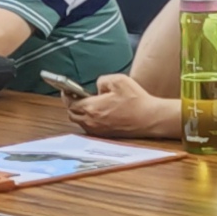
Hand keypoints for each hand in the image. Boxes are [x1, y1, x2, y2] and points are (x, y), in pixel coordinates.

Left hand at [63, 71, 179, 138]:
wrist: (150, 118)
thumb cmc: (136, 100)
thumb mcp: (118, 80)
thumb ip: (101, 80)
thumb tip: (96, 87)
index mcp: (91, 108)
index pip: (70, 102)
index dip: (66, 95)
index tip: (66, 89)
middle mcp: (91, 122)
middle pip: (72, 114)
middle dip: (71, 104)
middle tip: (74, 95)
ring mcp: (98, 130)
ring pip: (80, 122)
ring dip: (79, 112)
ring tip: (86, 103)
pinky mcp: (106, 135)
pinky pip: (90, 127)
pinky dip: (88, 120)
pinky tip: (98, 112)